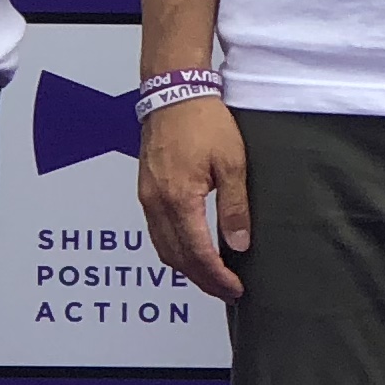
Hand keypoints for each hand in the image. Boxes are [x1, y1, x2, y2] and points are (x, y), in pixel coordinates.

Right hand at [137, 96, 251, 300]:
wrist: (173, 93)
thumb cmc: (203, 121)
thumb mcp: (231, 163)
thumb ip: (234, 207)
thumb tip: (239, 244)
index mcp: (179, 200)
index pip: (198, 254)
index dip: (217, 277)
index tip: (234, 289)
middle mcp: (156, 204)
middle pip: (176, 258)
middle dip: (202, 280)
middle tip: (226, 291)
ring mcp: (147, 198)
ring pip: (163, 248)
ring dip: (186, 268)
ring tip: (211, 277)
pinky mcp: (145, 190)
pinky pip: (156, 232)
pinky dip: (174, 249)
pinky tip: (190, 250)